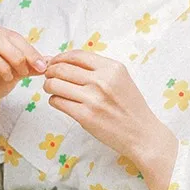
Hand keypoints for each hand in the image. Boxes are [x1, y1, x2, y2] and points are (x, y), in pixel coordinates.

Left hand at [44, 50, 177, 189]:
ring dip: (49, 86)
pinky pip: (58, 102)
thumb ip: (99, 70)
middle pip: (62, 68)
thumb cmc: (130, 108)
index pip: (77, 55)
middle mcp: (102, 80)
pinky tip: (59, 102)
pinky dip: (54, 100)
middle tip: (48, 77)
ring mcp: (92, 98)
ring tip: (52, 90)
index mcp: (112, 68)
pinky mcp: (85, 116)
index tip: (54, 63)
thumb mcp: (121, 80)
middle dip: (50, 71)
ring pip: (56, 84)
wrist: (141, 134)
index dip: (60, 57)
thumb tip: (70, 63)